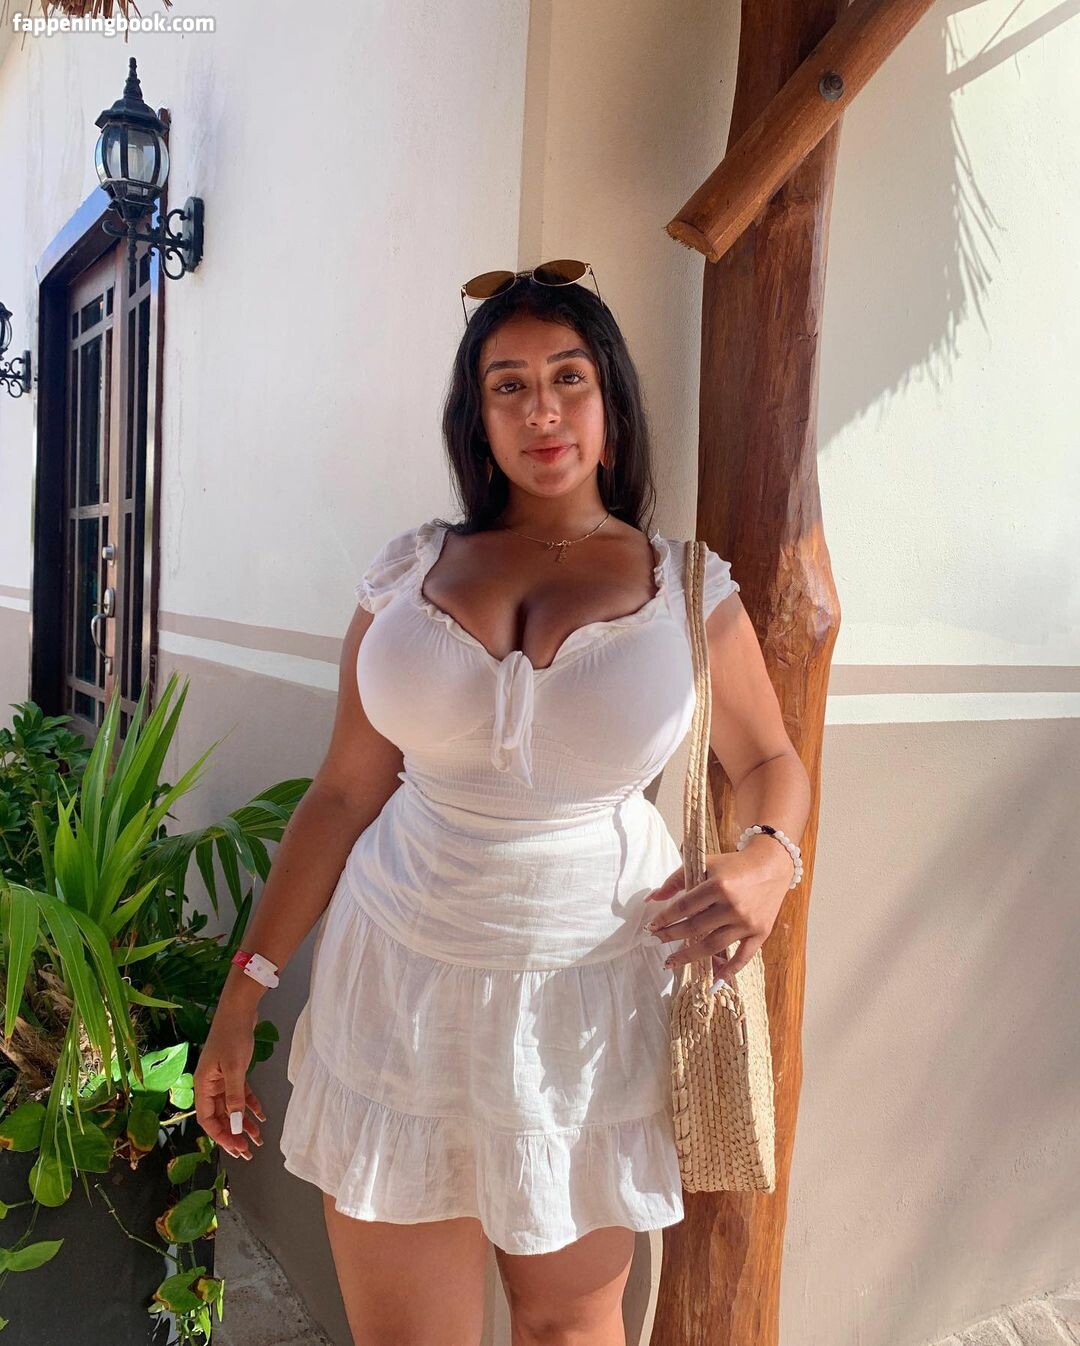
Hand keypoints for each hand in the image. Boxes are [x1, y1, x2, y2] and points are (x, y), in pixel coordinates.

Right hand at [193, 1001, 266, 1160]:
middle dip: (234, 1134)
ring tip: (258, 1139)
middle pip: (221, 1116)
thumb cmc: (233, 1036)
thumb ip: (235, 1098)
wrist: (239, 1008)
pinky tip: (262, 1115)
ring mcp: (222, 1077)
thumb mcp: (234, 1069)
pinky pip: (241, 1093)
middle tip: (248, 1152)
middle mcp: (210, 1084)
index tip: (236, 1148)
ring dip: (245, 1122)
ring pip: (233, 1106)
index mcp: (203, 1085)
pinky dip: (250, 1104)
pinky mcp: (234, 1070)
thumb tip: (236, 1125)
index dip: (221, 1136)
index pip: (208, 1119)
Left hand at [643, 838, 791, 980]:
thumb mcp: (705, 864)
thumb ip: (676, 880)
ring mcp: (747, 922)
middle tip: (654, 942)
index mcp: (718, 885)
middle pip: (694, 928)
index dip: (664, 918)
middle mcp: (732, 906)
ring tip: (670, 962)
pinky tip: (713, 982)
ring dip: (689, 956)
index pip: (684, 907)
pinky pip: (743, 957)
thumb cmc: (734, 864)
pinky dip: (728, 971)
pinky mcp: (760, 933)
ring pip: (712, 946)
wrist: (772, 865)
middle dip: (670, 936)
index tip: (650, 927)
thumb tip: (651, 899)